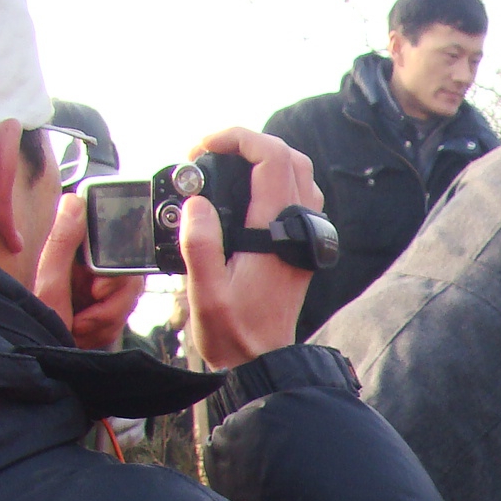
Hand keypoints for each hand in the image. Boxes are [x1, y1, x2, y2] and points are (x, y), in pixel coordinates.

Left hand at [32, 194, 145, 348]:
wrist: (40, 360)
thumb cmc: (34, 325)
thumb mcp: (49, 283)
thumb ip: (63, 243)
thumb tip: (75, 201)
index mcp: (68, 254)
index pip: (112, 246)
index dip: (116, 270)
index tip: (99, 289)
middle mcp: (81, 268)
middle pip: (127, 275)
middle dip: (113, 302)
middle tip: (89, 313)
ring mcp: (91, 290)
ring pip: (128, 298)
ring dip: (108, 319)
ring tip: (81, 327)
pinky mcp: (99, 309)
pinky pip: (122, 317)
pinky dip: (106, 329)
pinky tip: (85, 334)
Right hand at [179, 127, 321, 369]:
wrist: (263, 363)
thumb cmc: (233, 333)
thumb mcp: (205, 292)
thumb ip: (200, 244)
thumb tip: (197, 203)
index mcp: (275, 232)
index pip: (272, 158)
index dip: (238, 138)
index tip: (202, 146)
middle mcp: (296, 228)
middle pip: (290, 157)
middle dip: (248, 143)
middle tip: (208, 156)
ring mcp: (302, 237)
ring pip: (298, 175)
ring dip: (263, 160)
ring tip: (222, 169)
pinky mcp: (300, 246)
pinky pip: (297, 197)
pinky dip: (274, 181)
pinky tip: (243, 195)